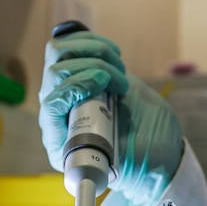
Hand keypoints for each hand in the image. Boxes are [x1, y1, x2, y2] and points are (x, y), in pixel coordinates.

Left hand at [39, 30, 183, 205]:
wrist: (155, 148)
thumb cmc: (142, 161)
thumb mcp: (127, 164)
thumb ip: (108, 154)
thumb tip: (95, 147)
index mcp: (63, 144)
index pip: (51, 105)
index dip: (74, 87)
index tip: (103, 81)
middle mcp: (59, 115)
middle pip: (55, 74)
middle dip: (91, 67)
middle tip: (120, 78)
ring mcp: (67, 90)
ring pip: (59, 53)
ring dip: (92, 51)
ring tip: (119, 66)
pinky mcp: (78, 71)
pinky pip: (69, 45)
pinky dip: (91, 41)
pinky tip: (112, 54)